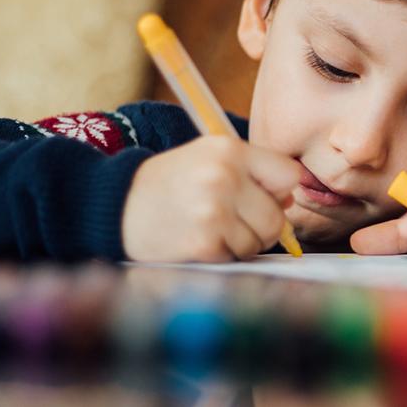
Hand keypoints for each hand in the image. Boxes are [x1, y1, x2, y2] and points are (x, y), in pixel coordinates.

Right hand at [121, 136, 299, 261]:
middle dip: (263, 224)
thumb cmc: (170, 182)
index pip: (290, 175)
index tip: (261, 195)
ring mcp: (214, 211)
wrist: (117, 205)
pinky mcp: (203, 243)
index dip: (279, 190)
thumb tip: (290, 198)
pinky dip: (223, 254)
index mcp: (230, 150)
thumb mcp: (208, 157)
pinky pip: (237, 257)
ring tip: (214, 228)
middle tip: (235, 220)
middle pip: (278, 216)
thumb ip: (253, 171)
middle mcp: (224, 176)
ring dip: (243, 242)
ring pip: (261, 241)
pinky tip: (200, 240)